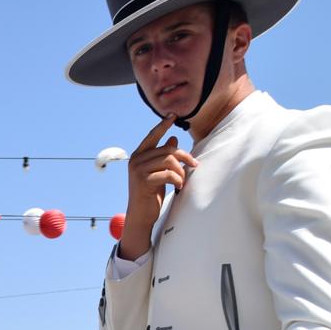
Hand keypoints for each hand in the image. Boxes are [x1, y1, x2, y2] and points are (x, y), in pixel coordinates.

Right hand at [119, 115, 197, 259]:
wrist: (141, 214)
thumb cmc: (150, 193)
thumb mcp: (158, 172)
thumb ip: (162, 156)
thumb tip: (173, 138)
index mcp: (138, 156)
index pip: (152, 136)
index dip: (163, 125)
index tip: (173, 115)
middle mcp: (136, 160)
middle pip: (167, 149)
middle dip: (184, 157)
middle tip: (194, 165)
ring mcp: (138, 170)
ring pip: (169, 160)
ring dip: (181, 170)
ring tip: (183, 180)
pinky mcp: (143, 181)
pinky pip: (168, 174)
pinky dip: (178, 180)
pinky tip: (179, 186)